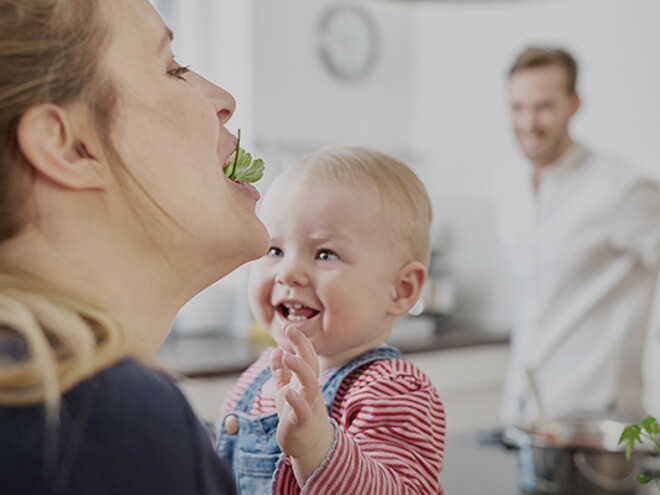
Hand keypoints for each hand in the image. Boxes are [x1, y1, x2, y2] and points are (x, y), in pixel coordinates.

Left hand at [270, 326, 334, 485]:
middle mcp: (310, 390)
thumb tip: (276, 350)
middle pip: (311, 364)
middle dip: (302, 346)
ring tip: (288, 356)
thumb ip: (281, 371)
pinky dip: (296, 400)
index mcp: (306, 381)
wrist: (309, 445)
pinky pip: (302, 410)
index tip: (288, 326)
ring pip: (310, 384)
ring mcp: (308, 405)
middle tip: (290, 330)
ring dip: (300, 369)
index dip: (299, 341)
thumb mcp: (286, 389)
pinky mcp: (301, 422)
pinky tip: (287, 392)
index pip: (306, 356)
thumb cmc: (296, 413)